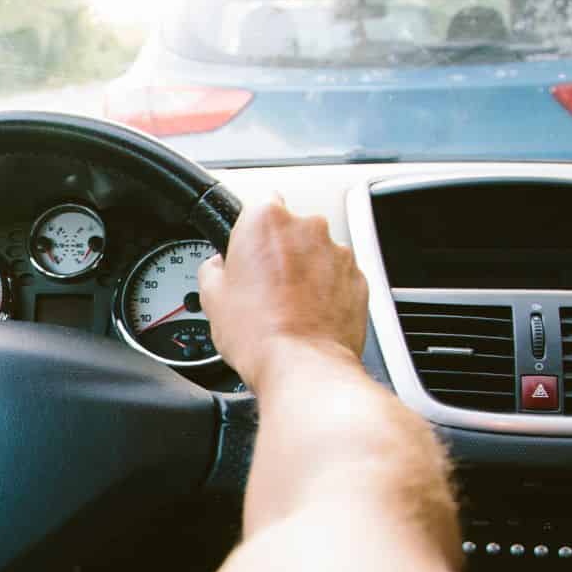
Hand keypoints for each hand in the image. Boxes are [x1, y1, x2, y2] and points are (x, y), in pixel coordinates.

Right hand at [198, 199, 365, 390]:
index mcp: (267, 219)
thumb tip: (218, 267)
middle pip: (291, 229)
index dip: (250, 230)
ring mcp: (338, 253)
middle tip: (263, 287)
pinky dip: (327, 292)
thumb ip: (213, 267)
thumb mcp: (212, 297)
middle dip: (280, 252)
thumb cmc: (259, 333)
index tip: (247, 250)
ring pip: (317, 254)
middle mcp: (308, 227)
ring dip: (305, 273)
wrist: (304, 367)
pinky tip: (308, 317)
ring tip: (287, 308)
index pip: (258, 204)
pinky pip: (338, 278)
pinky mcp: (359, 279)